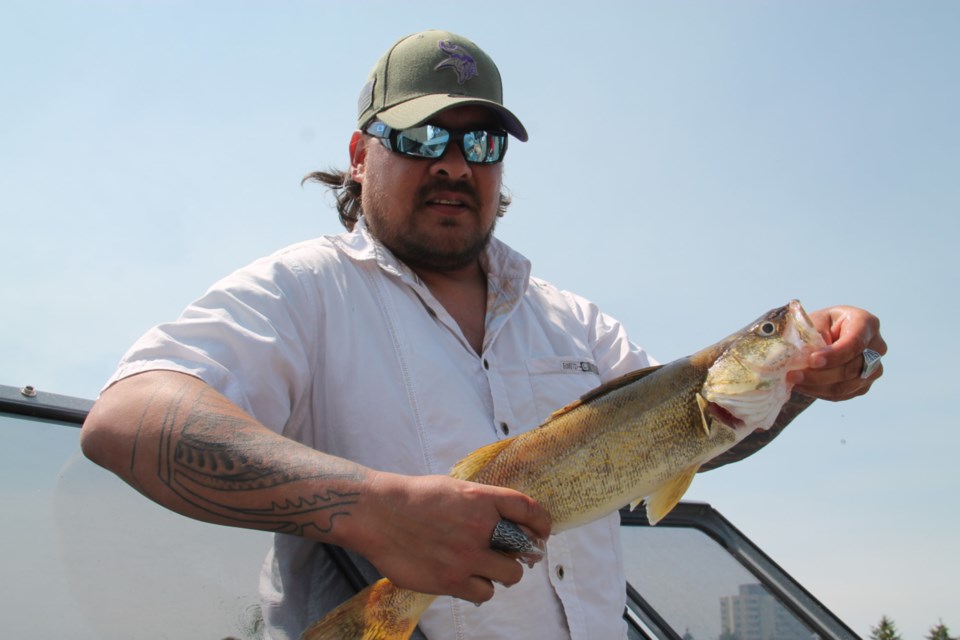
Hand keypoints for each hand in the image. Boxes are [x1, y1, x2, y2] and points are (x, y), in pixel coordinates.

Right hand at [348, 471, 550, 603]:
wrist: (378, 514)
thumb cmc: (415, 499)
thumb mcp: (455, 489)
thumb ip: (483, 505)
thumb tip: (509, 522)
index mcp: (481, 499)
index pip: (529, 510)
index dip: (542, 523)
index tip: (542, 532)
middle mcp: (478, 527)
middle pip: (524, 548)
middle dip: (521, 553)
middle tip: (509, 554)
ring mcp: (466, 556)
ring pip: (509, 576)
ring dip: (500, 573)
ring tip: (482, 566)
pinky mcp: (451, 581)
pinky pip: (484, 593)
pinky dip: (479, 588)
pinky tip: (465, 578)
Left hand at [789, 305, 886, 400]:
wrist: (824, 337)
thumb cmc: (819, 325)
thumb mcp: (814, 321)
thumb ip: (812, 336)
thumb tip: (804, 357)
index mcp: (866, 323)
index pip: (855, 342)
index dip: (834, 355)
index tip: (812, 361)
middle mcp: (876, 347)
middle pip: (852, 368)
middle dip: (819, 375)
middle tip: (792, 375)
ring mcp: (873, 369)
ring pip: (846, 385)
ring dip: (816, 386)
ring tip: (794, 381)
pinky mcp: (863, 385)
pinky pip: (842, 394)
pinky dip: (820, 392)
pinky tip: (803, 385)